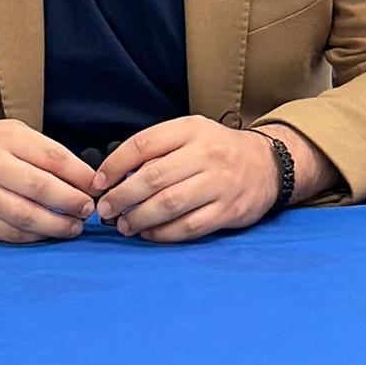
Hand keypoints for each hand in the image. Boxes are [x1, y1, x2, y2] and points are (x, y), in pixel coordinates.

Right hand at [0, 119, 97, 243]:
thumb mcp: (17, 135)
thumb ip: (49, 154)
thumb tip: (87, 181)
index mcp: (7, 140)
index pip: (53, 158)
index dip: (81, 176)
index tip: (96, 187)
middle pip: (41, 189)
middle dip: (72, 203)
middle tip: (88, 210)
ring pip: (26, 217)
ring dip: (57, 226)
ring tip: (74, 226)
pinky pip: (11, 234)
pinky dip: (35, 237)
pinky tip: (49, 234)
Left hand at [95, 116, 313, 242]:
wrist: (268, 165)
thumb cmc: (217, 151)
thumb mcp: (190, 135)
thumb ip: (158, 150)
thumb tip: (115, 176)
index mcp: (190, 130)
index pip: (143, 144)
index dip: (114, 165)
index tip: (98, 182)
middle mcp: (206, 154)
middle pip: (153, 178)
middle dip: (122, 197)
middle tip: (105, 209)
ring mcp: (219, 183)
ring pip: (170, 204)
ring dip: (140, 218)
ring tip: (124, 225)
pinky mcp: (229, 210)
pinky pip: (190, 226)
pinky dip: (164, 234)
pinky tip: (149, 235)